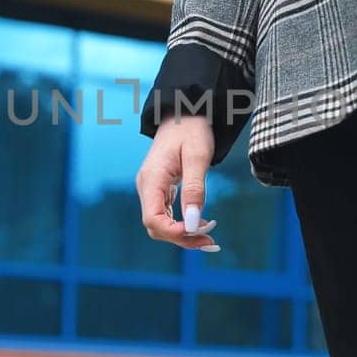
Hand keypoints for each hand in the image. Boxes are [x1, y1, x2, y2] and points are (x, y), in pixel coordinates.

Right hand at [136, 114, 220, 250]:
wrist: (184, 115)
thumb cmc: (191, 131)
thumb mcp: (198, 157)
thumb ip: (195, 190)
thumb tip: (194, 222)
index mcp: (151, 180)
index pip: (152, 219)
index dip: (174, 232)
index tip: (200, 232)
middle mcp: (146, 187)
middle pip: (156, 227)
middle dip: (182, 238)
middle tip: (210, 241)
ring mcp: (151, 190)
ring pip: (161, 225)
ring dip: (183, 235)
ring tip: (209, 238)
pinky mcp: (160, 191)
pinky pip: (166, 216)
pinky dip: (182, 225)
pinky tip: (200, 226)